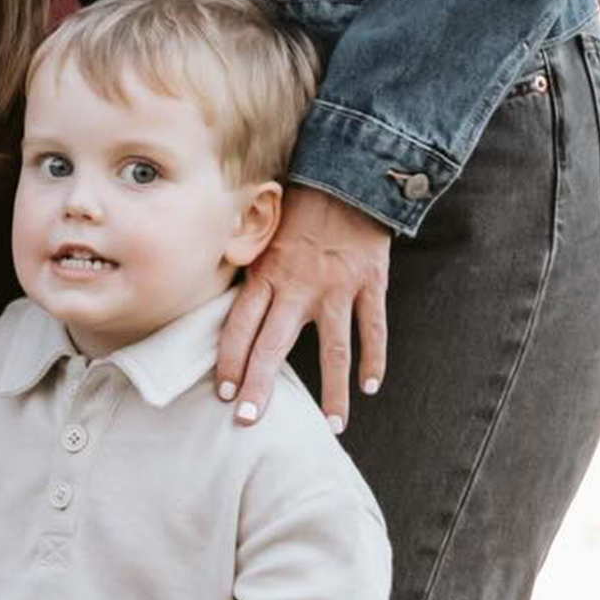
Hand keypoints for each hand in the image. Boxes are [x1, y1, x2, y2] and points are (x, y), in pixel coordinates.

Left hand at [215, 185, 390, 430]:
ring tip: (330, 426)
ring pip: (333, 351)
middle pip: (274, 346)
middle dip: (259, 387)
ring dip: (331, 392)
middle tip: (249, 422)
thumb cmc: (300, 203)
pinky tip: (370, 386)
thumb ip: (250, 267)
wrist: (348, 173)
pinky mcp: (370, 283)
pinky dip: (374, 358)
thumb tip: (225, 298)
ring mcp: (337, 287)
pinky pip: (373, 328)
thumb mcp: (264, 231)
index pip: (240, 326)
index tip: (225, 393)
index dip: (230, 361)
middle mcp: (299, 286)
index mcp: (268, 273)